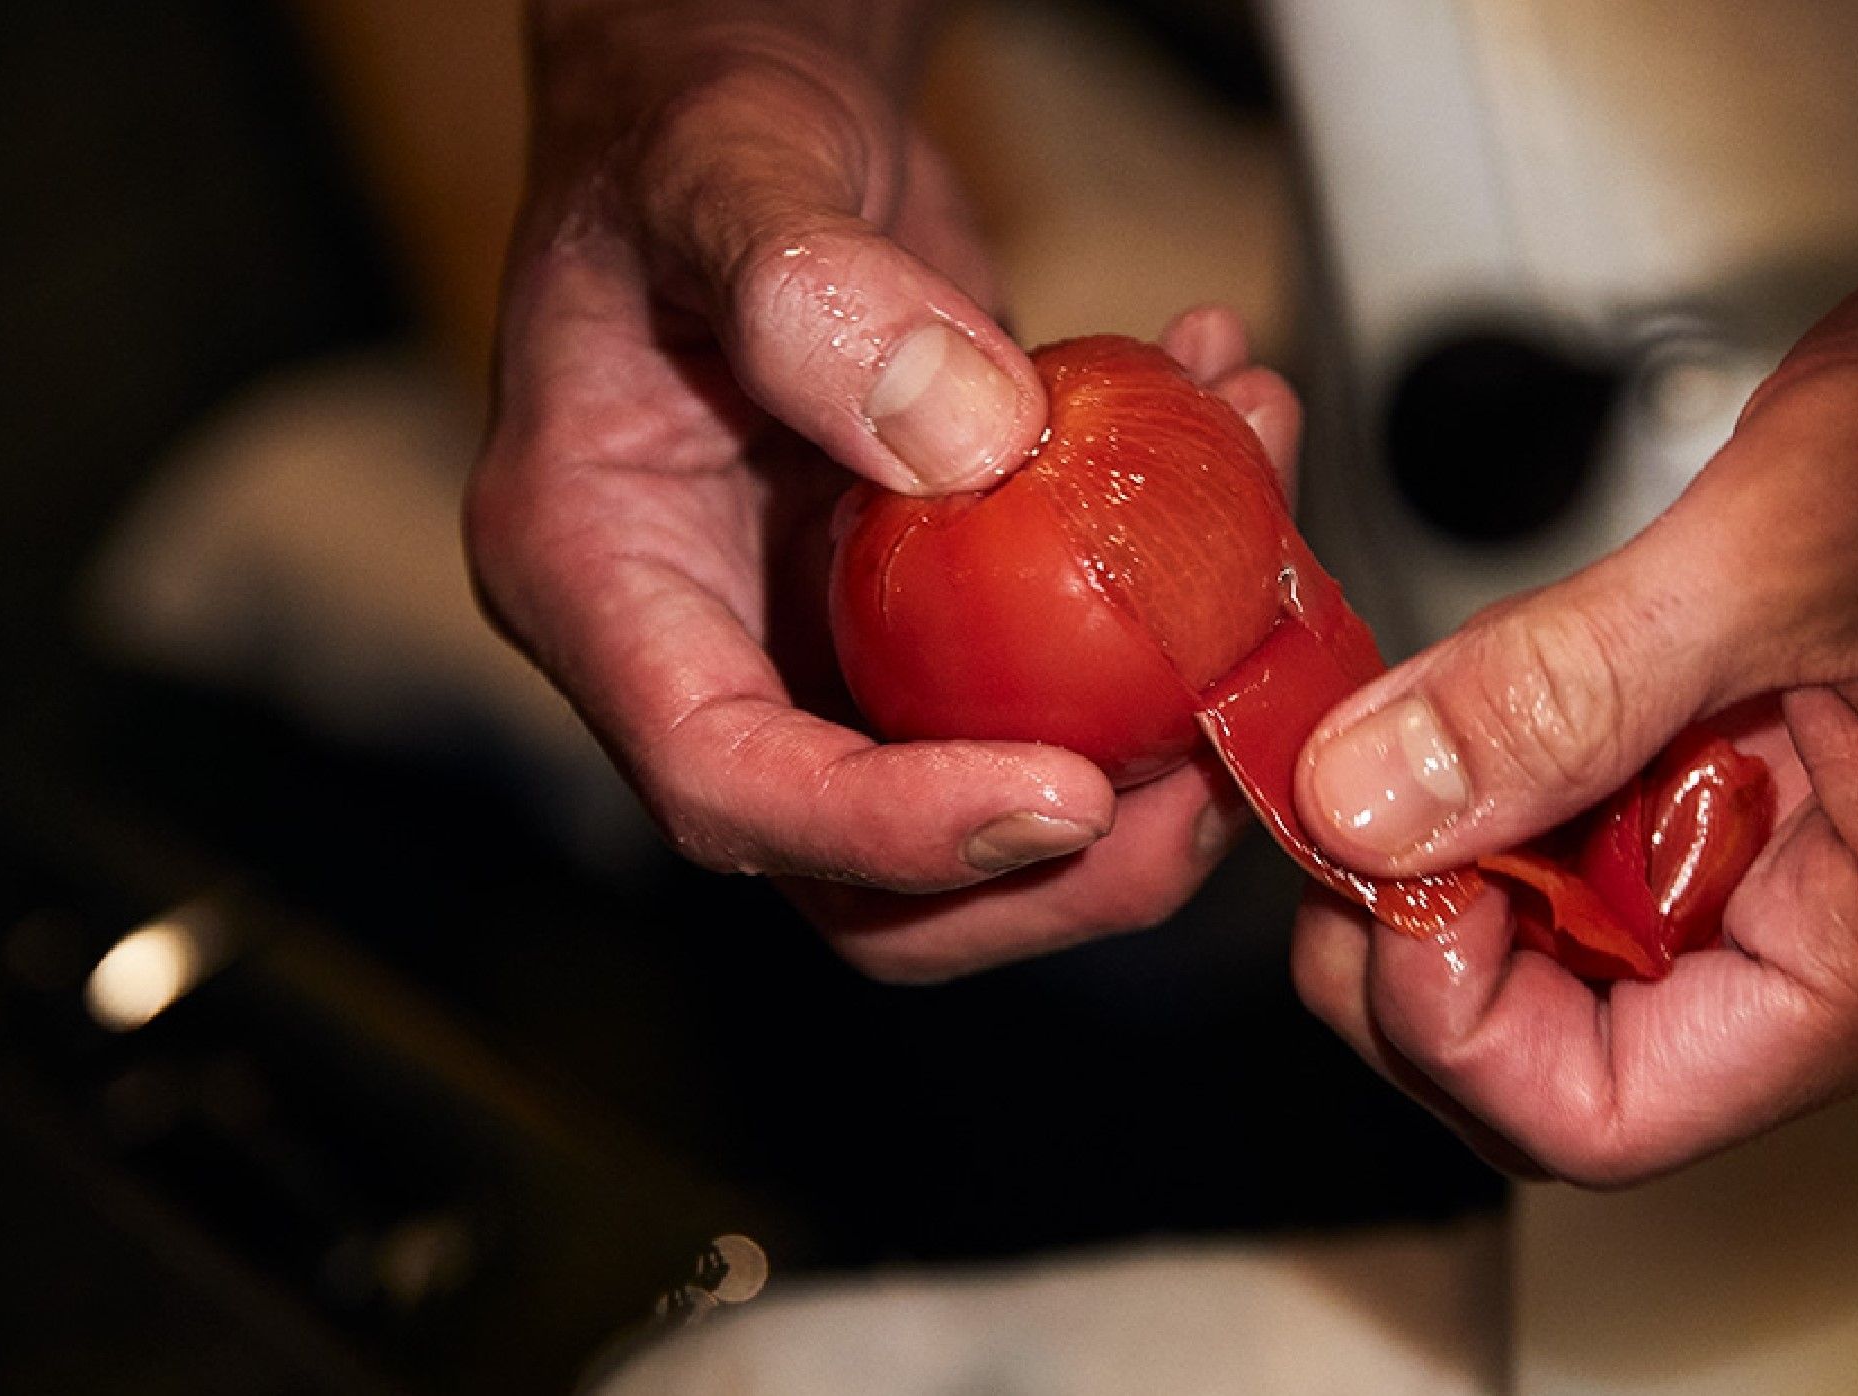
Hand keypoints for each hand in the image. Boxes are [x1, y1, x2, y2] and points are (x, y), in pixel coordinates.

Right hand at [466, 0, 1300, 979]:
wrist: (747, 106)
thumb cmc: (689, 127)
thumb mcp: (723, 170)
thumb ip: (808, 296)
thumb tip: (967, 442)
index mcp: (600, 581)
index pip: (726, 785)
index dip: (893, 829)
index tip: (1064, 793)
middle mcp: (708, 643)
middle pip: (864, 877)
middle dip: (1055, 858)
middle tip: (1208, 758)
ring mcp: (825, 638)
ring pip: (986, 792)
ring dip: (1154, 725)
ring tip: (1257, 543)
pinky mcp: (930, 608)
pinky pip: (1056, 673)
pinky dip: (1169, 595)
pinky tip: (1234, 432)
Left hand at [1290, 57, 1857, 1183]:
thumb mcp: (1783, 550)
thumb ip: (1559, 693)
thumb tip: (1366, 800)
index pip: (1606, 1117)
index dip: (1448, 1027)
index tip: (1368, 874)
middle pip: (1578, 1048)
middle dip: (1430, 938)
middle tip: (1344, 794)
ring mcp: (1848, 874)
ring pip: (1594, 941)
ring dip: (1479, 844)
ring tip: (1408, 720)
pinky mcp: (1825, 792)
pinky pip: (1643, 836)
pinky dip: (1547, 773)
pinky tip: (1506, 687)